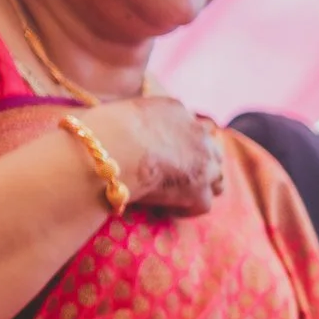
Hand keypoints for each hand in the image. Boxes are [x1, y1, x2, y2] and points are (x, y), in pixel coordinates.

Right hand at [85, 96, 225, 215]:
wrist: (113, 147)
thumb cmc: (104, 128)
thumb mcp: (123, 110)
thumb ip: (139, 119)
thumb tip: (132, 131)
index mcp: (176, 109)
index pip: (191, 126)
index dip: (182, 143)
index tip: (167, 154)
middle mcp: (197, 132)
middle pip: (210, 151)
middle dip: (199, 164)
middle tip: (179, 177)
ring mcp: (204, 162)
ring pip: (214, 179)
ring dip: (199, 186)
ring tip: (177, 195)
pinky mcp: (200, 189)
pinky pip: (202, 205)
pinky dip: (185, 209)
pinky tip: (166, 209)